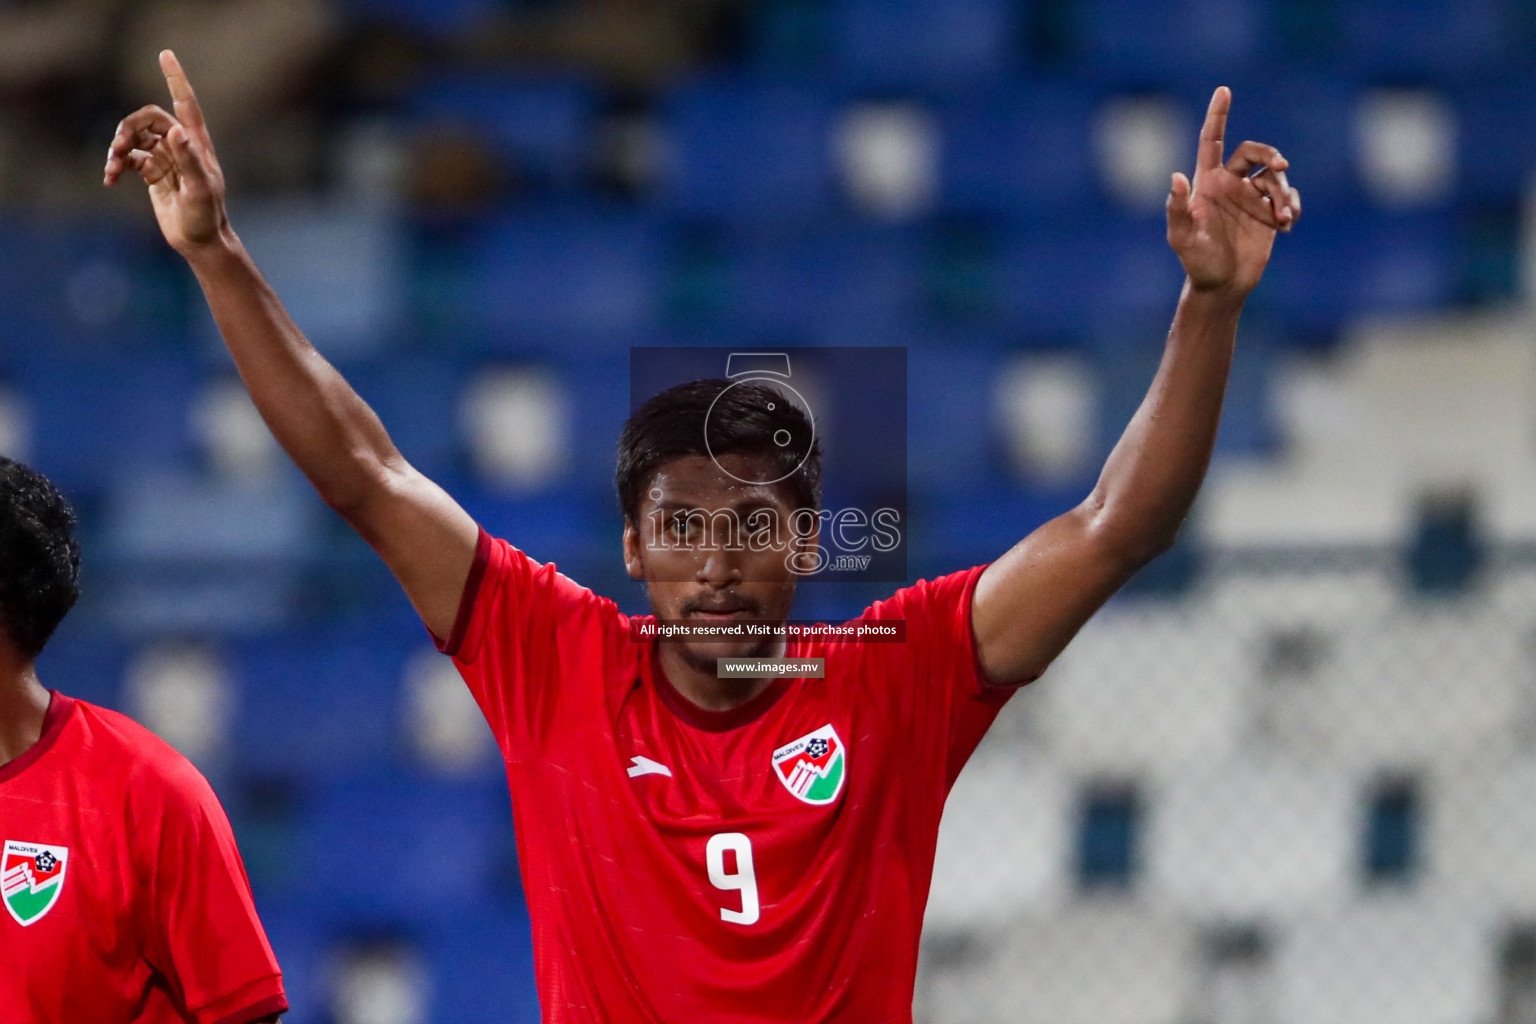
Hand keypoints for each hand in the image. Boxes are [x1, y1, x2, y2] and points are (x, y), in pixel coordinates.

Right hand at [103, 50, 229, 256]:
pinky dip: (116, 165)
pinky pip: (128, 159)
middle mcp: (180, 146)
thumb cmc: (206, 216)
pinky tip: (110, 179)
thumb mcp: (200, 189)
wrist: (200, 242)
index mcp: (196, 144)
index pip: (185, 103)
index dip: (175, 78)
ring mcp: (165, 158)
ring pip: (134, 138)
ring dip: (118, 148)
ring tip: (113, 168)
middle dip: (129, 128)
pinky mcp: (153, 174)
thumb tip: (174, 130)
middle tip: (118, 148)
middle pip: (148, 119)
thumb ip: (188, 159)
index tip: (164, 54)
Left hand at [1166, 86, 1300, 294]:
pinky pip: (1288, 197)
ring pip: (1275, 176)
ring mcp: (1251, 197)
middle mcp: (1230, 184)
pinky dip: (1291, 206)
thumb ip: (1177, 208)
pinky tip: (1286, 225)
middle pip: (1255, 152)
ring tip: (1282, 217)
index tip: (1224, 90)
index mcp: (1207, 182)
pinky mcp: (1268, 213)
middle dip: (1270, 153)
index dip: (1217, 115)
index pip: (1213, 140)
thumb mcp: (1182, 238)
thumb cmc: (1197, 262)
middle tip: (1281, 164)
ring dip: (1283, 192)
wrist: (1222, 286)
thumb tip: (1176, 176)